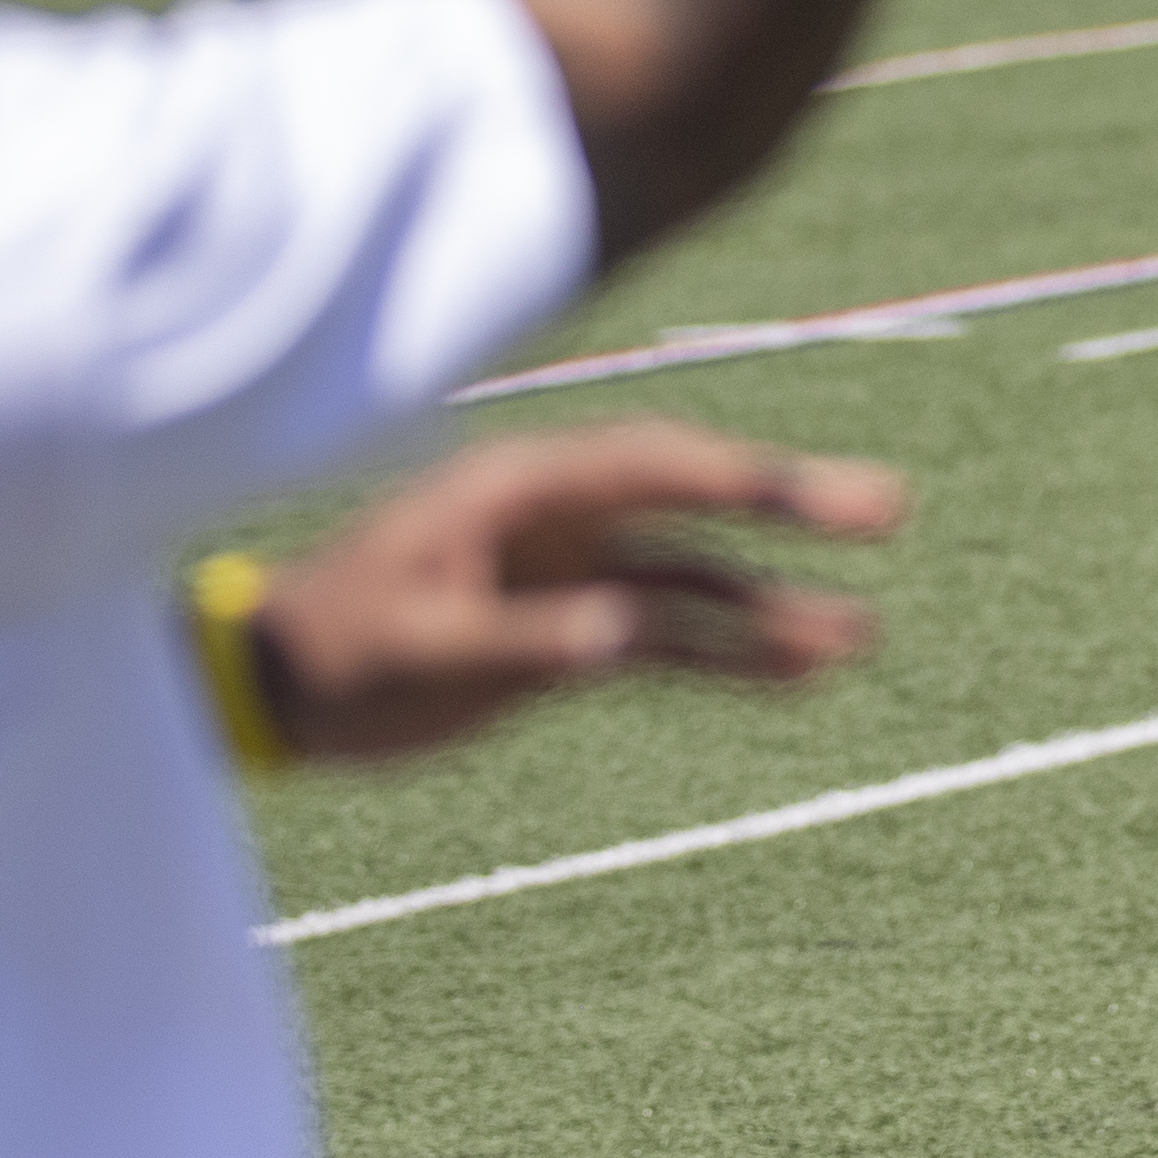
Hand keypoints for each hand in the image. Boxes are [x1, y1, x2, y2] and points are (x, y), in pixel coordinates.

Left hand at [249, 423, 894, 762]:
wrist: (267, 690)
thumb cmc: (330, 654)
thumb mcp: (419, 651)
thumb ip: (524, 642)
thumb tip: (623, 638)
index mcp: (515, 490)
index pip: (649, 467)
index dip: (739, 476)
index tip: (813, 494)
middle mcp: (554, 516)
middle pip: (691, 504)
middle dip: (788, 512)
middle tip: (891, 510)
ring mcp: (564, 569)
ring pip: (690, 580)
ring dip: (769, 607)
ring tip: (863, 638)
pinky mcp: (562, 625)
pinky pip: (663, 634)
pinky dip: (725, 656)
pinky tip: (795, 675)